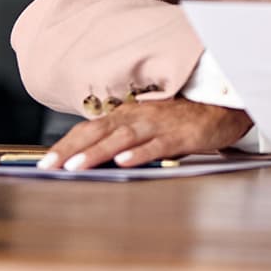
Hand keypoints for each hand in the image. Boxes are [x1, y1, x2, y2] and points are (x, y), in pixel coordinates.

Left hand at [40, 98, 252, 169]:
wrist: (225, 104)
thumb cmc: (184, 117)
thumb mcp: (148, 123)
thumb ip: (123, 136)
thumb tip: (93, 155)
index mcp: (128, 114)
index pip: (90, 128)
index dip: (67, 143)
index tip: (46, 161)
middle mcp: (139, 116)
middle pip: (99, 131)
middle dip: (71, 149)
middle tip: (49, 166)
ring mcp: (159, 124)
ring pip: (122, 138)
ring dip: (98, 152)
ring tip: (77, 166)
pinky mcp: (181, 135)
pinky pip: (157, 144)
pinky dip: (140, 153)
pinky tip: (124, 162)